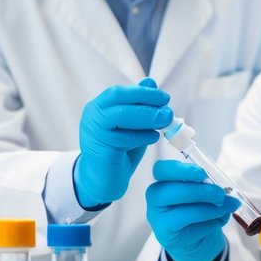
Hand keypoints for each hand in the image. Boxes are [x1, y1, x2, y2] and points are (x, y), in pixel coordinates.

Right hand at [74, 78, 172, 208]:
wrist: (103, 178)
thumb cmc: (119, 149)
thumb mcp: (132, 124)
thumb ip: (139, 105)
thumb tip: (151, 82)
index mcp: (99, 106)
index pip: (119, 91)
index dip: (143, 92)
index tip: (164, 98)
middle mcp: (92, 115)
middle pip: (118, 98)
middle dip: (146, 102)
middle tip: (167, 110)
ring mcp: (92, 131)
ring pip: (120, 116)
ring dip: (147, 118)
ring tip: (164, 123)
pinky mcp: (99, 149)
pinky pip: (123, 139)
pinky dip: (142, 137)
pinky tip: (153, 138)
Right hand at [145, 159, 240, 260]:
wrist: (195, 236)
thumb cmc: (197, 206)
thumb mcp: (204, 190)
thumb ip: (211, 186)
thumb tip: (228, 192)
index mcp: (163, 180)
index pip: (162, 169)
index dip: (181, 170)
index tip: (202, 174)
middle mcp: (156, 198)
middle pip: (169, 191)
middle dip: (199, 192)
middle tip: (220, 194)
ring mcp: (159, 219)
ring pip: (183, 212)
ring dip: (210, 209)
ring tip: (226, 208)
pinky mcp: (168, 236)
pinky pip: (192, 228)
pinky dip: (211, 223)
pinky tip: (218, 220)